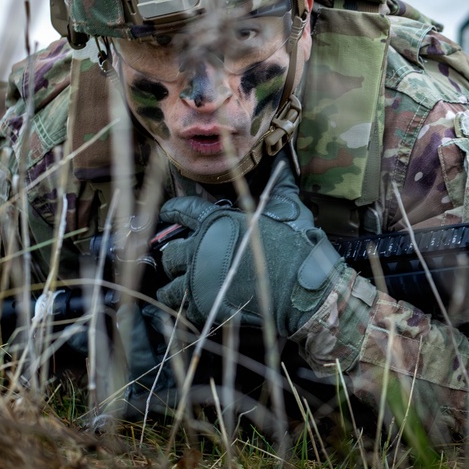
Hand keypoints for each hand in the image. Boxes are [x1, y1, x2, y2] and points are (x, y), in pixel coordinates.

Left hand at [155, 156, 345, 335]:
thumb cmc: (294, 244)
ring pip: (168, 282)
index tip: (169, 213)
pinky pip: (182, 307)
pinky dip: (185, 307)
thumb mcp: (288, 207)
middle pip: (170, 252)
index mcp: (216, 222)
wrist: (300, 285)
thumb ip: (278, 185)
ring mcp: (199, 279)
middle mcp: (201, 248)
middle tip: (184, 259)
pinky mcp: (203, 305)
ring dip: (174, 283)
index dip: (172, 211)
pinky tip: (192, 305)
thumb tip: (283, 161)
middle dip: (176, 256)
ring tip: (182, 286)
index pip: (181, 210)